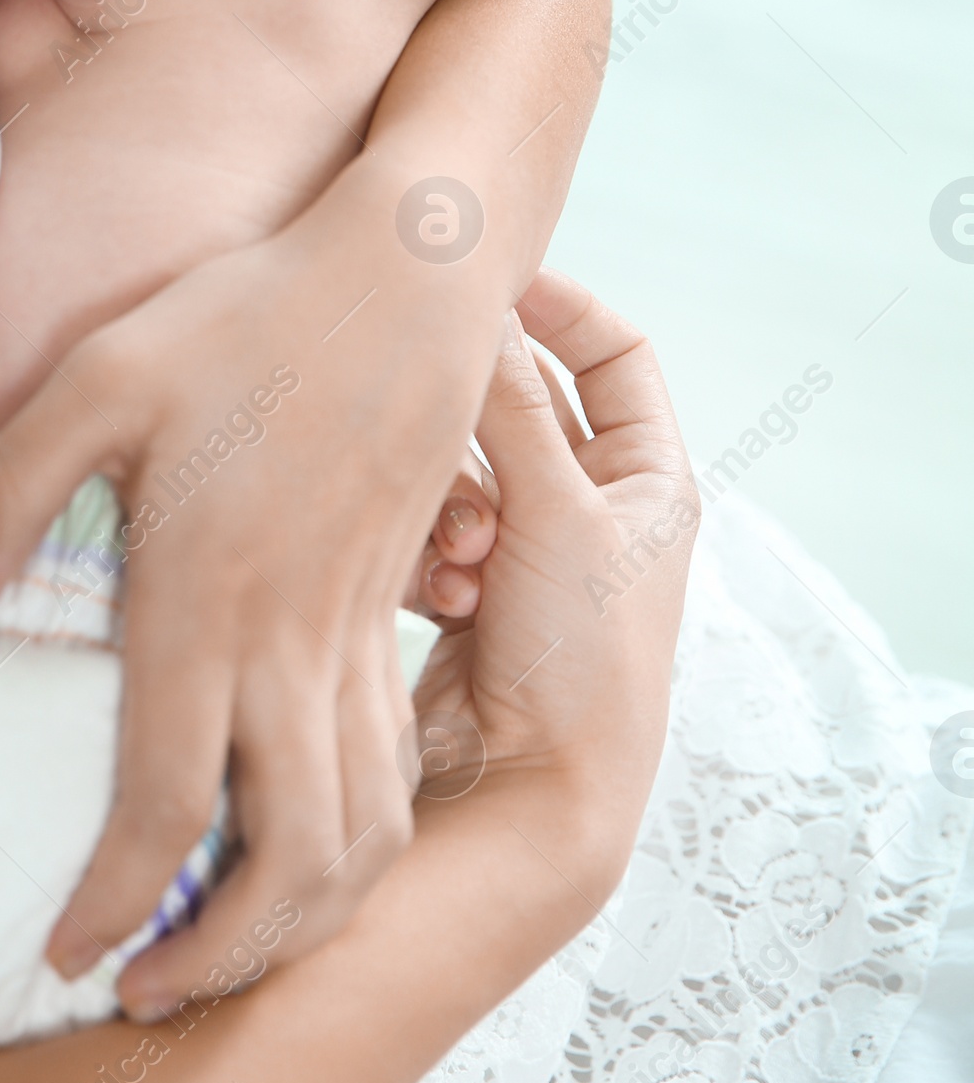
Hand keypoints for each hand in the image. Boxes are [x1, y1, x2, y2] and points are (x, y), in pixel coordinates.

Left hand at [0, 167, 511, 1017]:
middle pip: (292, 859)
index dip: (116, 900)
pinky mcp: (391, 611)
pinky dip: (361, 840)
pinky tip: (311, 847)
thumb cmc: (245, 315)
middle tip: (149, 992)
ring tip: (232, 949)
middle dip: (225, 959)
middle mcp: (294, 638)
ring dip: (306, 919)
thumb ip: (11, 483)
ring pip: (364, 830)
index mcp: (209, 594)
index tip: (69, 952)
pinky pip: (393, 762)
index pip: (168, 799)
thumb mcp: (101, 371)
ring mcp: (358, 630)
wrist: (405, 277)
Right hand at [405, 271, 697, 851]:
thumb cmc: (577, 661)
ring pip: (468, 466)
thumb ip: (507, 402)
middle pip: (524, 410)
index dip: (560, 309)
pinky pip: (433, 524)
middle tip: (440, 418)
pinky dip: (429, 548)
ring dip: (452, 502)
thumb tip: (479, 302)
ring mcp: (532, 551)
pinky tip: (439, 594)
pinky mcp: (472, 591)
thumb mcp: (551, 510)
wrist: (531, 798)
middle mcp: (598, 508)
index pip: (615, 353)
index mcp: (652, 479)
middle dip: (481, 426)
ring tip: (461, 558)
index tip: (490, 284)